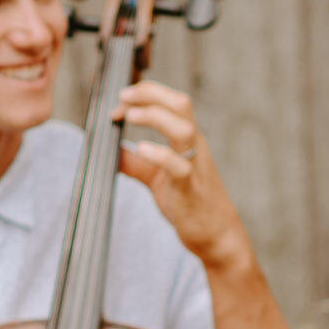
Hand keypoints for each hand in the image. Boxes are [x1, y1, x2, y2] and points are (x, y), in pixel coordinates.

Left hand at [114, 80, 249, 270]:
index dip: (145, 95)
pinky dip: (159, 154)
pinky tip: (141, 149)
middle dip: (150, 93)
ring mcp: (195, 166)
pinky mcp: (190, 189)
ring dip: (154, 116)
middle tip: (123, 96)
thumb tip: (111, 150)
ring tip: (129, 115)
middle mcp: (194, 147)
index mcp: (188, 140)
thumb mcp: (158, 178)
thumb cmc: (190, 203)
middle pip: (180, 104)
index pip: (171, 102)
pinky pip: (179, 166)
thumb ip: (136, 163)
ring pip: (183, 129)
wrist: (218, 236)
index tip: (120, 102)